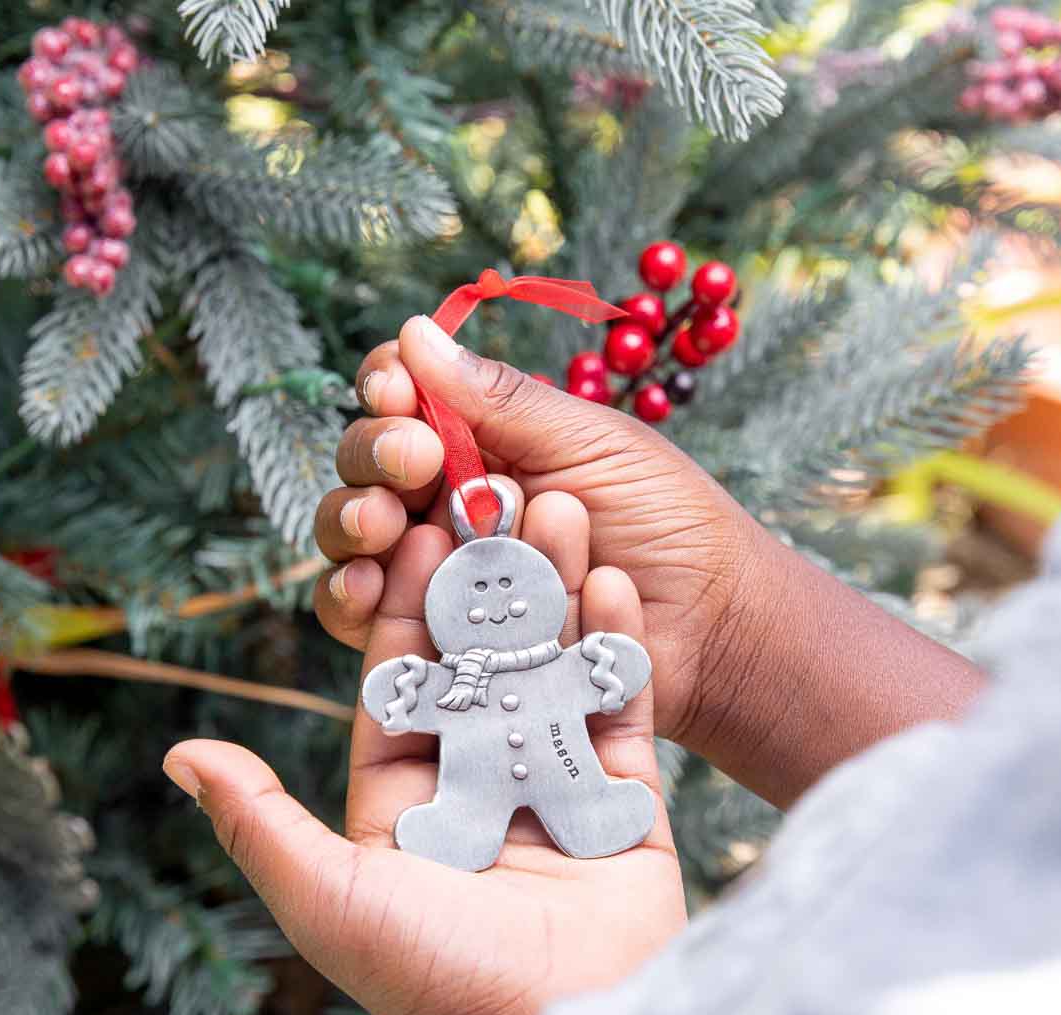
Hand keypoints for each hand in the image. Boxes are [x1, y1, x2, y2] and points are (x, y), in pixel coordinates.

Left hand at [163, 490, 685, 1014]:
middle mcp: (479, 774)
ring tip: (562, 512)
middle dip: (488, 575)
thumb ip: (255, 819)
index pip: (399, 675)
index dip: (401, 602)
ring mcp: (553, 778)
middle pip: (483, 654)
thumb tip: (177, 755)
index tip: (410, 529)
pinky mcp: (621, 795)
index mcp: (407, 789)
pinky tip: (614, 579)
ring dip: (557, 588)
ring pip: (553, 664)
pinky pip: (616, 707)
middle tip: (494, 494)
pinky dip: (615, 646)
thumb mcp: (326, 891)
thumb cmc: (425, 974)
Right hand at [312, 316, 984, 806]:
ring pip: (356, 536)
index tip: (398, 388)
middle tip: (412, 459)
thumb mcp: (593, 443)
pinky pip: (368, 618)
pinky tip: (367, 585)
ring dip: (351, 519)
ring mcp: (440, 567)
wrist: (709, 626)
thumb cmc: (668, 521)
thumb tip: (416, 331)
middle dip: (374, 453)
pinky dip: (351, 596)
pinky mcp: (438, 637)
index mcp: (485, 437)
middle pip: (368, 463)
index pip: (406, 397)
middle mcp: (449, 496)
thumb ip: (503, 399)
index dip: (389, 387)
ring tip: (381, 521)